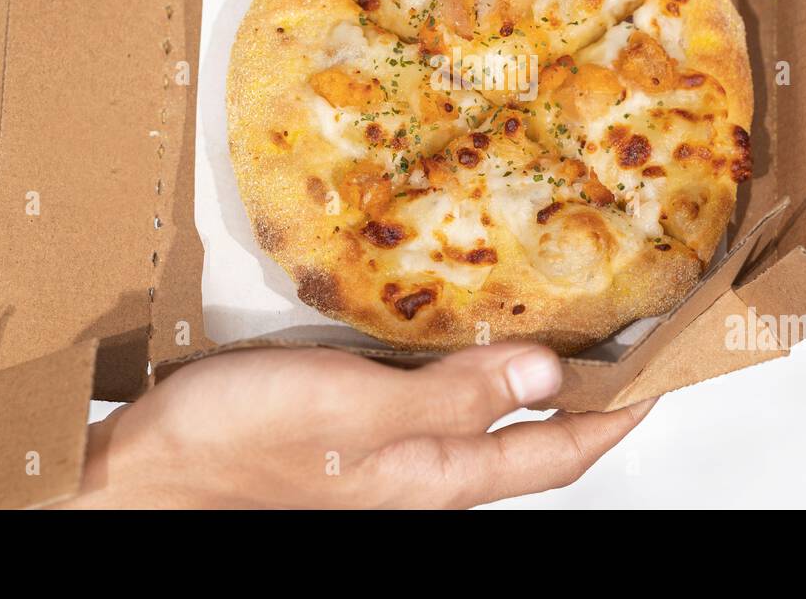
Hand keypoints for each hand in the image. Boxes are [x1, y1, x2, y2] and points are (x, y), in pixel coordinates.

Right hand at [58, 343, 653, 507]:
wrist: (142, 475)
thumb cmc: (238, 446)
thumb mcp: (355, 412)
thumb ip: (453, 396)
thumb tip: (549, 376)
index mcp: (436, 478)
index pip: (556, 454)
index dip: (615, 417)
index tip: (662, 376)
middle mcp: (423, 475)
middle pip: (529, 443)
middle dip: (582, 400)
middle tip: (621, 343)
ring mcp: (387, 458)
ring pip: (485, 421)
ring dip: (530, 381)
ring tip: (562, 328)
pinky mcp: (353, 433)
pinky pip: (436, 404)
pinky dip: (470, 371)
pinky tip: (462, 334)